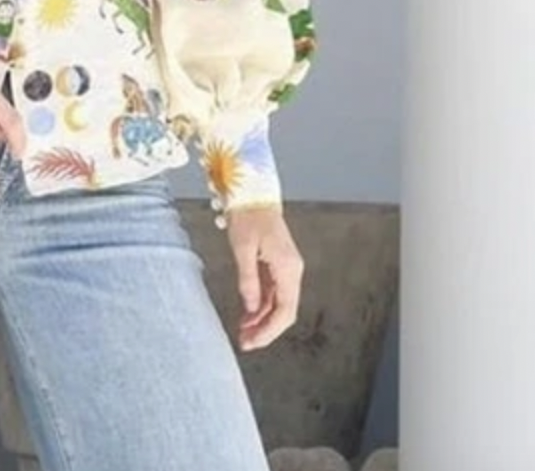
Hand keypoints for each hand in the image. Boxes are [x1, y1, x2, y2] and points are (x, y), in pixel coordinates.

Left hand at [225, 206, 303, 350]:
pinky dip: (260, 305)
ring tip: (242, 331)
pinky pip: (272, 291)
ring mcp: (286, 267)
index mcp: (288, 268)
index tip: (252, 342)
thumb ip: (248, 280)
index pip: (285, 311)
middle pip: (284, 310)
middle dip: (265, 329)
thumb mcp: (243, 248)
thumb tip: (250, 309)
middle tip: (244, 342)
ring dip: (261, 319)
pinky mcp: (277, 264)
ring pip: (277, 303)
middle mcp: (292, 270)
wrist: (252, 192)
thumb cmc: (248, 215)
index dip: (269, 331)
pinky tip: (246, 314)